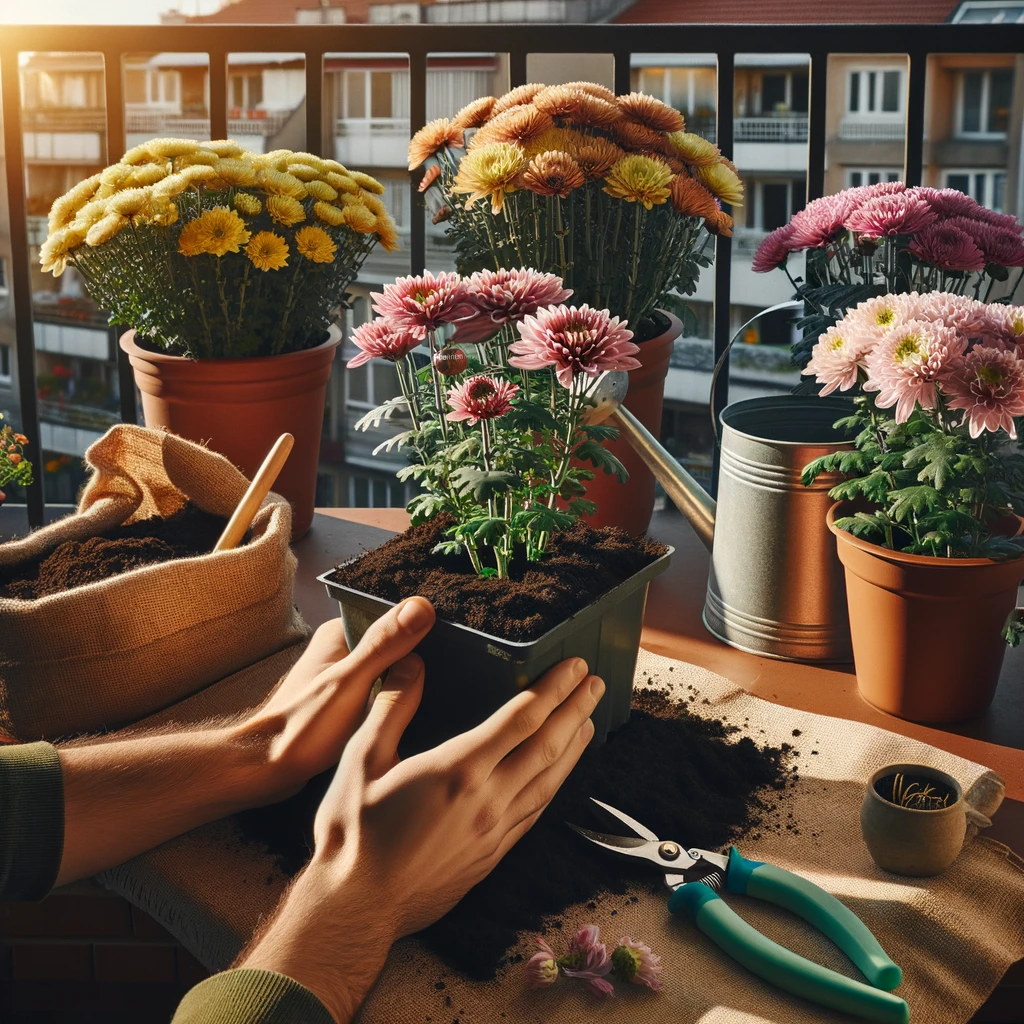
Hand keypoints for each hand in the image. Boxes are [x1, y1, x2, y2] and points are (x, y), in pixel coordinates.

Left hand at [53, 597, 434, 885]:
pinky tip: (419, 719)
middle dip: (424, 662)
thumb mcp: (350, 683)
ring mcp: (347, 678)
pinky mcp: (350, 704)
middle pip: (399, 648)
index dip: (428, 634)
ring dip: (413, 686)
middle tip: (457, 682)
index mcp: (342, 633)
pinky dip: (400, 704)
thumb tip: (422, 606)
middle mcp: (344, 650)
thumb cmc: (301, 728)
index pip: (399, 621)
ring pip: (395, 674)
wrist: (263, 774)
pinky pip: (386, 695)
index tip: (459, 651)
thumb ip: (384, 645)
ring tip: (444, 700)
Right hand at [239, 655, 603, 1021]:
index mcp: (458, 769)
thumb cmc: (353, 834)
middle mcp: (486, 799)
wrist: (357, 908)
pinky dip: (555, 785)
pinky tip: (560, 774)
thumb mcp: (361, 759)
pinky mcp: (493, 855)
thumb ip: (392, 706)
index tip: (574, 667)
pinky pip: (536, 811)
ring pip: (549, 781)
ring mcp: (494, 831)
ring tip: (591, 720)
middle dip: (576, 710)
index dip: (553, 689)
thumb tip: (411, 661)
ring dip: (574, 747)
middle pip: (547, 746)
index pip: (521, 719)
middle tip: (597, 684)